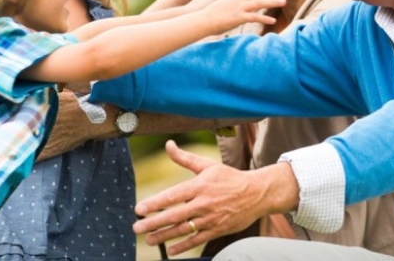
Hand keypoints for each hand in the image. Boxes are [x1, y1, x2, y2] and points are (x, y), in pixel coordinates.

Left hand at [134, 140, 272, 255]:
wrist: (257, 193)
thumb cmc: (229, 178)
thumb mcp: (208, 165)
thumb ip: (185, 158)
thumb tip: (168, 144)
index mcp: (200, 185)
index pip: (173, 196)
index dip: (155, 203)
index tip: (139, 209)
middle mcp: (204, 203)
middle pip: (174, 215)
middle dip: (153, 223)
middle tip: (136, 227)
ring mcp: (211, 218)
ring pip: (184, 229)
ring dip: (164, 236)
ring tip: (149, 239)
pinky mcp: (218, 229)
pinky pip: (197, 239)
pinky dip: (183, 246)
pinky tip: (170, 250)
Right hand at [203, 0, 286, 32]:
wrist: (202, 20)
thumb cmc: (211, 13)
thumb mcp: (223, 3)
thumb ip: (232, 0)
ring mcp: (239, 7)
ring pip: (260, 2)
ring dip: (273, 2)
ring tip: (284, 3)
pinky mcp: (238, 17)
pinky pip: (255, 16)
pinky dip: (265, 17)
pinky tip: (273, 20)